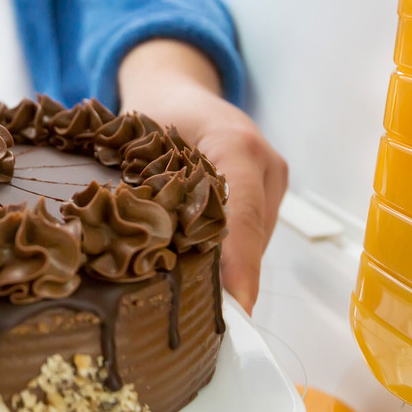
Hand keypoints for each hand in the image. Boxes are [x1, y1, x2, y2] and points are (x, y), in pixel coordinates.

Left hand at [118, 41, 286, 312]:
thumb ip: (146, 190)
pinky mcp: (269, 192)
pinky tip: (201, 276)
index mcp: (234, 143)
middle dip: (227, 277)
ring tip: (194, 305)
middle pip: (251, 236)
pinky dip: (229, 256)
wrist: (177, 89)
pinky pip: (252, 234)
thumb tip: (138, 251)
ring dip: (227, 269)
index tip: (238, 307)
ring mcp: (272, 178)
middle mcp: (264, 162)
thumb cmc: (153, 114)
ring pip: (254, 241)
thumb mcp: (140, 145)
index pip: (241, 213)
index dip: (237, 262)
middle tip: (197, 323)